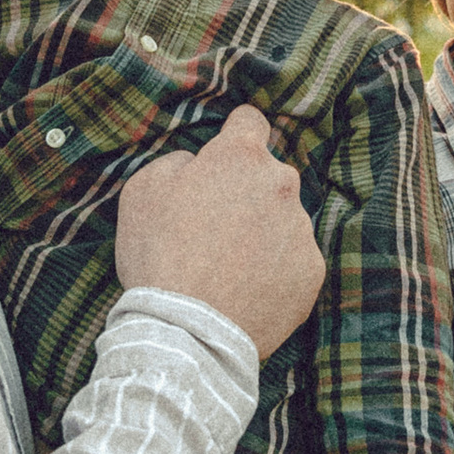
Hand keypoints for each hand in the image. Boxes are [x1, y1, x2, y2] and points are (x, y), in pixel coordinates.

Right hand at [113, 104, 322, 358]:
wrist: (187, 331)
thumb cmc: (159, 256)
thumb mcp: (142, 191)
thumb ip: (175, 162)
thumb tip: (195, 163)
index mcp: (240, 157)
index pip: (249, 122)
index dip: (234, 134)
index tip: (225, 154)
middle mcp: (280, 185)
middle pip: (267, 176)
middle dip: (245, 192)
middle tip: (212, 227)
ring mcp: (301, 229)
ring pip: (282, 220)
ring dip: (262, 233)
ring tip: (226, 267)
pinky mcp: (311, 271)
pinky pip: (293, 261)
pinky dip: (275, 270)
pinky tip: (245, 289)